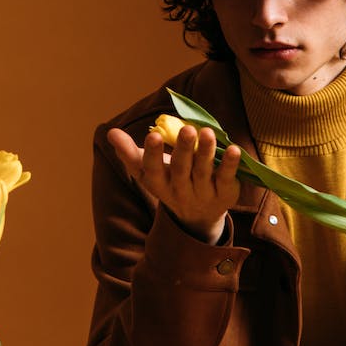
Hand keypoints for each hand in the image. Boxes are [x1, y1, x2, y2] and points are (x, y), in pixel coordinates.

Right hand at [108, 123, 240, 244]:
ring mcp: (202, 194)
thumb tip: (110, 132)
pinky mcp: (224, 194)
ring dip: (205, 152)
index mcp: (159, 183)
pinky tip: (234, 149)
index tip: (152, 135)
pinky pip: (226, 179)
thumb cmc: (169, 182)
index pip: (152, 170)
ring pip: (203, 172)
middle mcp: (179, 190)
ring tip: (207, 132)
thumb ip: (129, 152)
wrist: (197, 217)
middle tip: (187, 129)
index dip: (152, 154)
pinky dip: (230, 165)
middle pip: (180, 170)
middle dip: (183, 149)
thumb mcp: (147, 171)